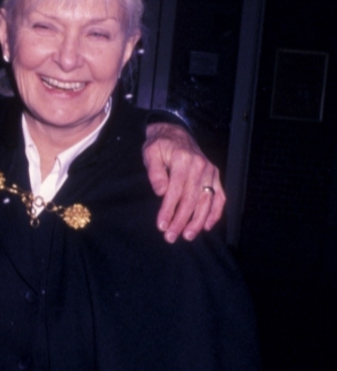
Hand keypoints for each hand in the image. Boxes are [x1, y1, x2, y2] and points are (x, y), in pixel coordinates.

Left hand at [143, 123, 225, 242]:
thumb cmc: (160, 146)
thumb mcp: (151, 153)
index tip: (161, 226)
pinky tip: (207, 226)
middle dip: (181, 221)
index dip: (168, 210)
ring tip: (187, 236)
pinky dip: (215, 213)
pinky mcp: (215, 176)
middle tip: (170, 237)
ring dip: (198, 221)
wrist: (175, 133)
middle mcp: (201, 167)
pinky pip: (220, 197)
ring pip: (207, 201)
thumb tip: (161, 192)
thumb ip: (155, 172)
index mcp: (184, 160)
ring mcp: (210, 172)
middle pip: (192, 199)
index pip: (176, 190)